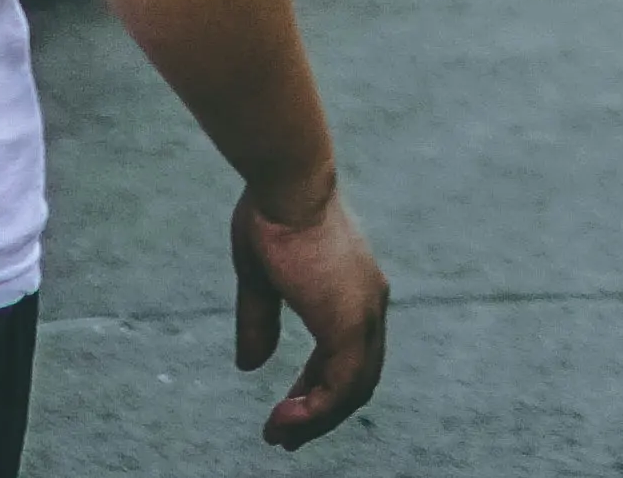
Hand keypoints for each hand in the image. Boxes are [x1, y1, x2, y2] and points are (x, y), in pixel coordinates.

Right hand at [233, 170, 386, 447]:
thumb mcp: (263, 281)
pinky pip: (342, 384)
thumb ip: (262, 323)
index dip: (319, 389)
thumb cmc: (274, 218)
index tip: (288, 409)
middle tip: (285, 437)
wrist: (288, 186)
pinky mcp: (348, 321)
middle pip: (358, 378)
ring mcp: (364, 314)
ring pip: (353, 387)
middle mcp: (369, 305)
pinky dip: (316, 410)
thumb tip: (252, 366)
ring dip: (316, 419)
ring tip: (279, 436)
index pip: (349, 356)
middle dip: (321, 412)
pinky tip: (284, 419)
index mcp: (354, 292)